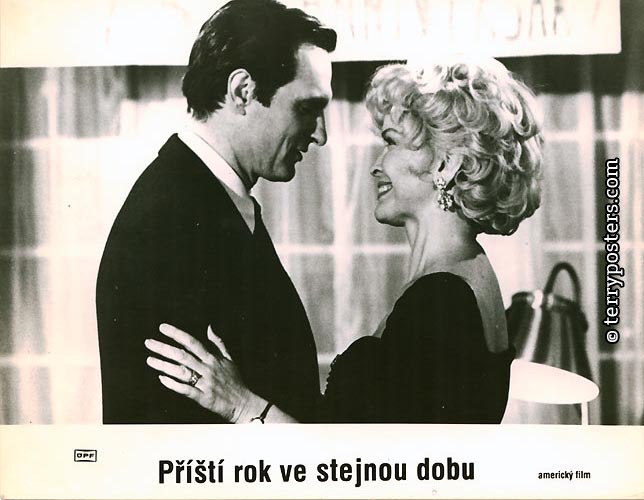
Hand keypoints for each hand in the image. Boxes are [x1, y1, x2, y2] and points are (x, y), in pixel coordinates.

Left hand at [145, 323, 260, 422]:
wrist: (243, 403)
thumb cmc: (235, 380)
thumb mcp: (229, 359)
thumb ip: (218, 342)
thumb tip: (209, 327)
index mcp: (213, 358)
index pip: (192, 342)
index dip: (177, 334)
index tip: (162, 327)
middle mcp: (208, 369)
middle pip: (182, 356)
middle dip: (164, 348)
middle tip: (148, 342)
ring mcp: (205, 383)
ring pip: (181, 372)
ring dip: (164, 365)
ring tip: (150, 360)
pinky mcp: (203, 397)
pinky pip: (185, 390)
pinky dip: (173, 384)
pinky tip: (162, 379)